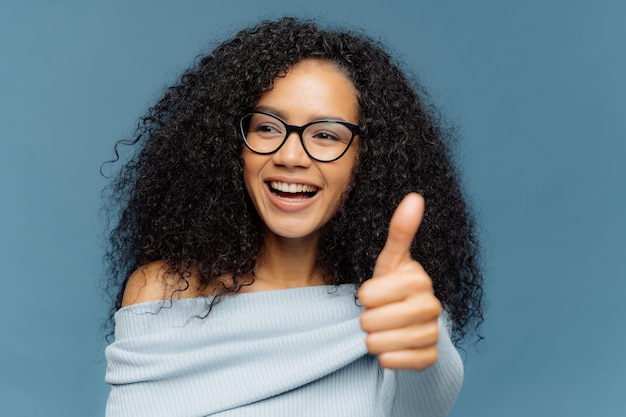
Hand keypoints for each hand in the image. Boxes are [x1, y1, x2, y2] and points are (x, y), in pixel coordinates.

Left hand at [358, 193, 441, 370]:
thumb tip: (415, 196)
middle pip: (371, 321)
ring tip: (384, 329)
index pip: (367, 294)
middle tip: (379, 314)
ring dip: (373, 339)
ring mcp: (433, 333)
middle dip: (367, 319)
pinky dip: (385, 357)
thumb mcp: (391, 261)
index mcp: (419, 278)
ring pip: (378, 344)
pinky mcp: (429, 358)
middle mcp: (432, 306)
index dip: (365, 295)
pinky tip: (393, 347)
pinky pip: (390, 362)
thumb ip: (400, 231)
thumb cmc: (394, 288)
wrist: (410, 323)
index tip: (377, 293)